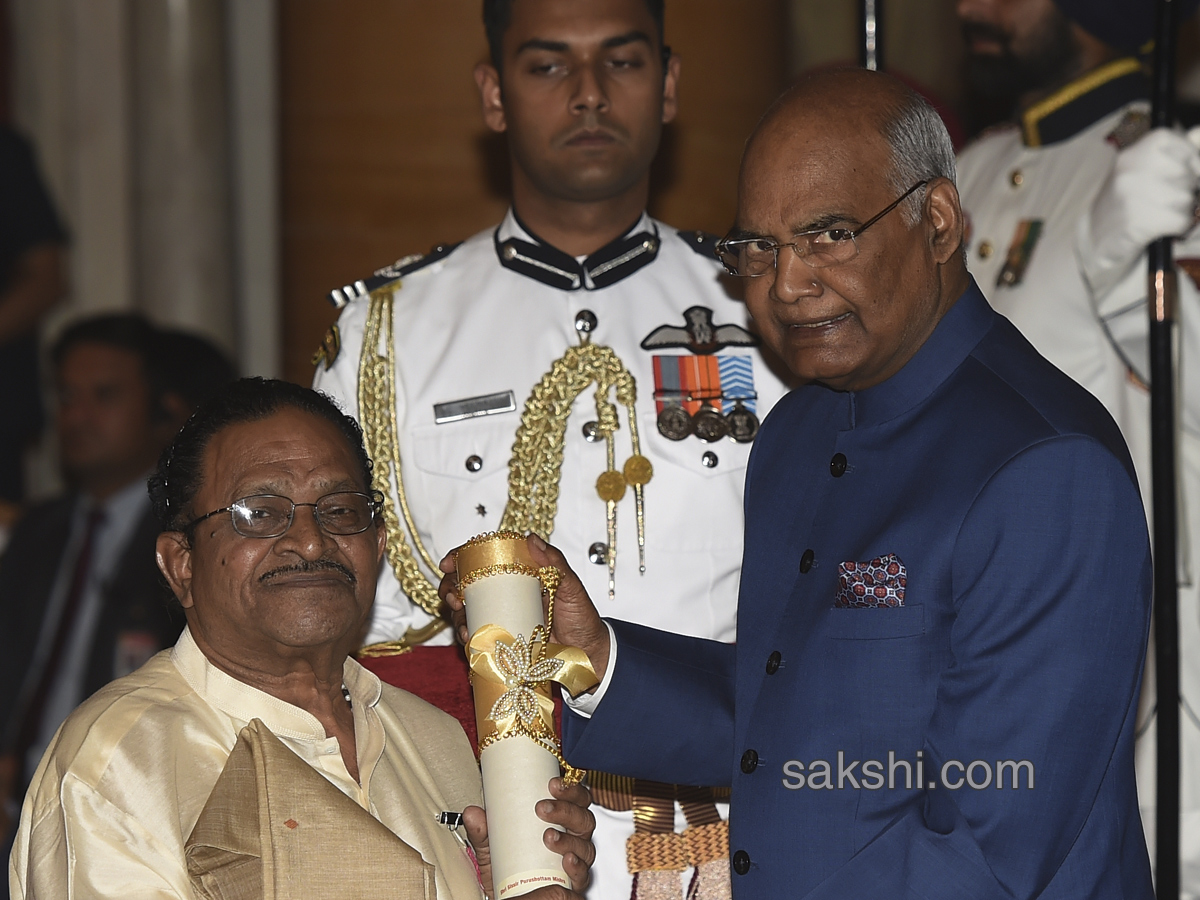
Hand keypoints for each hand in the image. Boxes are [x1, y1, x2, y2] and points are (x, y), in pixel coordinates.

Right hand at [439, 534, 610, 682]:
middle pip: (466, 583)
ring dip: (456, 615)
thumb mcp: (572, 588)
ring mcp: (501, 614)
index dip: (461, 557)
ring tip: (464, 626)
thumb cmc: (582, 617)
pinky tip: (469, 640)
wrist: (588, 653)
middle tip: (454, 598)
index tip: (449, 564)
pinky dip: (466, 636)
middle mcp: (505, 592)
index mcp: (519, 573)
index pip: (485, 558)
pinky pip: (475, 634)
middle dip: (450, 587)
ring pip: (466, 609)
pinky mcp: (500, 637)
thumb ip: (555, 563)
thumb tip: (531, 539)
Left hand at [463, 776, 596, 898]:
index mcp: (562, 822)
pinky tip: (567, 860)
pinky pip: (584, 874)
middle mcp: (574, 839)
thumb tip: (472, 813)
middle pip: (584, 819)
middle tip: (542, 808)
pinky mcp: (573, 882)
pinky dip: (578, 867)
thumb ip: (483, 831)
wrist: (507, 895)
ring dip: (569, 839)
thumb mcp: (493, 845)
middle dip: (566, 810)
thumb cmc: (509, 864)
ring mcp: (576, 860)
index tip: (552, 783)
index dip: (570, 789)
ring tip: (548, 836)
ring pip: (586, 845)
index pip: (576, 800)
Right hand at [1082, 126, 1199, 293]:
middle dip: (1187, 188)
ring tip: (1161, 214)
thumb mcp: (1139, 174)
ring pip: (1186, 198)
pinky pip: (1181, 220)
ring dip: (1182, 210)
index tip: (1190, 170)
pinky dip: (1178, 227)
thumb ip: (1169, 160)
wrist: (1096, 240)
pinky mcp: (1137, 222)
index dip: (1190, 158)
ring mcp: (1131, 196)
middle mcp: (1130, 171)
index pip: (1176, 142)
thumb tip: (1198, 159)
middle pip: (1186, 172)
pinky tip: (1162, 228)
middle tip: (1167, 199)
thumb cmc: (1125, 205)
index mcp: (1132, 155)